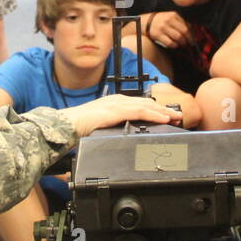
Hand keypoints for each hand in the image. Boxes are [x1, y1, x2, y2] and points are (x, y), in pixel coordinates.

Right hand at [63, 94, 180, 136]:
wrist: (64, 126)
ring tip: (174, 117)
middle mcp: (115, 101)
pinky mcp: (115, 111)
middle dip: (162, 109)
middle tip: (176, 116)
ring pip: (145, 106)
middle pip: (145, 103)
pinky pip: (139, 112)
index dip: (153, 109)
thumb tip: (117, 139)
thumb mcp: (97, 128)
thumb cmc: (76, 129)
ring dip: (162, 112)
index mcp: (112, 104)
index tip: (165, 116)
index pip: (137, 104)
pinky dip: (153, 115)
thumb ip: (109, 129)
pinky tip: (162, 119)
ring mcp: (115, 104)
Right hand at [142, 11, 190, 48]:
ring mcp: (163, 28)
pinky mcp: (158, 35)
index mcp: (173, 15)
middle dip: (188, 39)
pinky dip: (174, 45)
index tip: (193, 39)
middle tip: (189, 43)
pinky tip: (175, 45)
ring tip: (182, 44)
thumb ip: (180, 21)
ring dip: (182, 43)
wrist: (145, 22)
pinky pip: (170, 43)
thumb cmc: (160, 20)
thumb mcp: (170, 16)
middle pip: (184, 32)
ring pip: (178, 38)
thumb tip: (191, 30)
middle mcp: (168, 20)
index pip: (186, 26)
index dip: (191, 34)